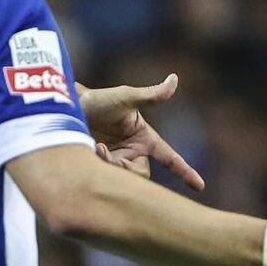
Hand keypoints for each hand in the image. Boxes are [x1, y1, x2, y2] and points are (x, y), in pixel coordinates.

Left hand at [79, 73, 204, 190]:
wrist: (66, 109)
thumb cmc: (99, 99)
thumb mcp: (125, 97)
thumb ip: (151, 95)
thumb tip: (174, 79)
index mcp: (145, 138)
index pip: (169, 157)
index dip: (185, 171)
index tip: (200, 186)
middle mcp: (133, 152)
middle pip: (141, 175)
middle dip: (126, 169)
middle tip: (106, 154)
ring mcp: (117, 161)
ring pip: (123, 178)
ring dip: (110, 166)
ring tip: (95, 148)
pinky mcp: (101, 167)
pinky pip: (106, 177)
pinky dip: (99, 166)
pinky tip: (89, 151)